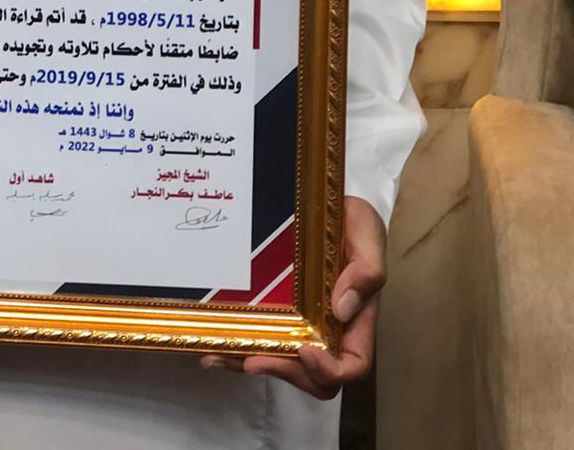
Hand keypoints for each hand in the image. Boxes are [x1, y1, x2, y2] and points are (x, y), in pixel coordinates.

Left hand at [199, 194, 385, 398]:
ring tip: (218, 356)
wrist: (319, 201)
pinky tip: (210, 348)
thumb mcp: (366, 232)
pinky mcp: (273, 311)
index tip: (305, 350)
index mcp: (354, 319)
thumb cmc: (349, 220)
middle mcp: (325, 329)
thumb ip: (366, 269)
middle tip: (253, 359)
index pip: (351, 364)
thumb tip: (343, 309)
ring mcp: (297, 323)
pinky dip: (234, 349)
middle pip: (311, 375)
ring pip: (277, 361)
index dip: (329, 370)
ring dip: (248, 363)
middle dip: (284, 371)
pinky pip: (257, 339)